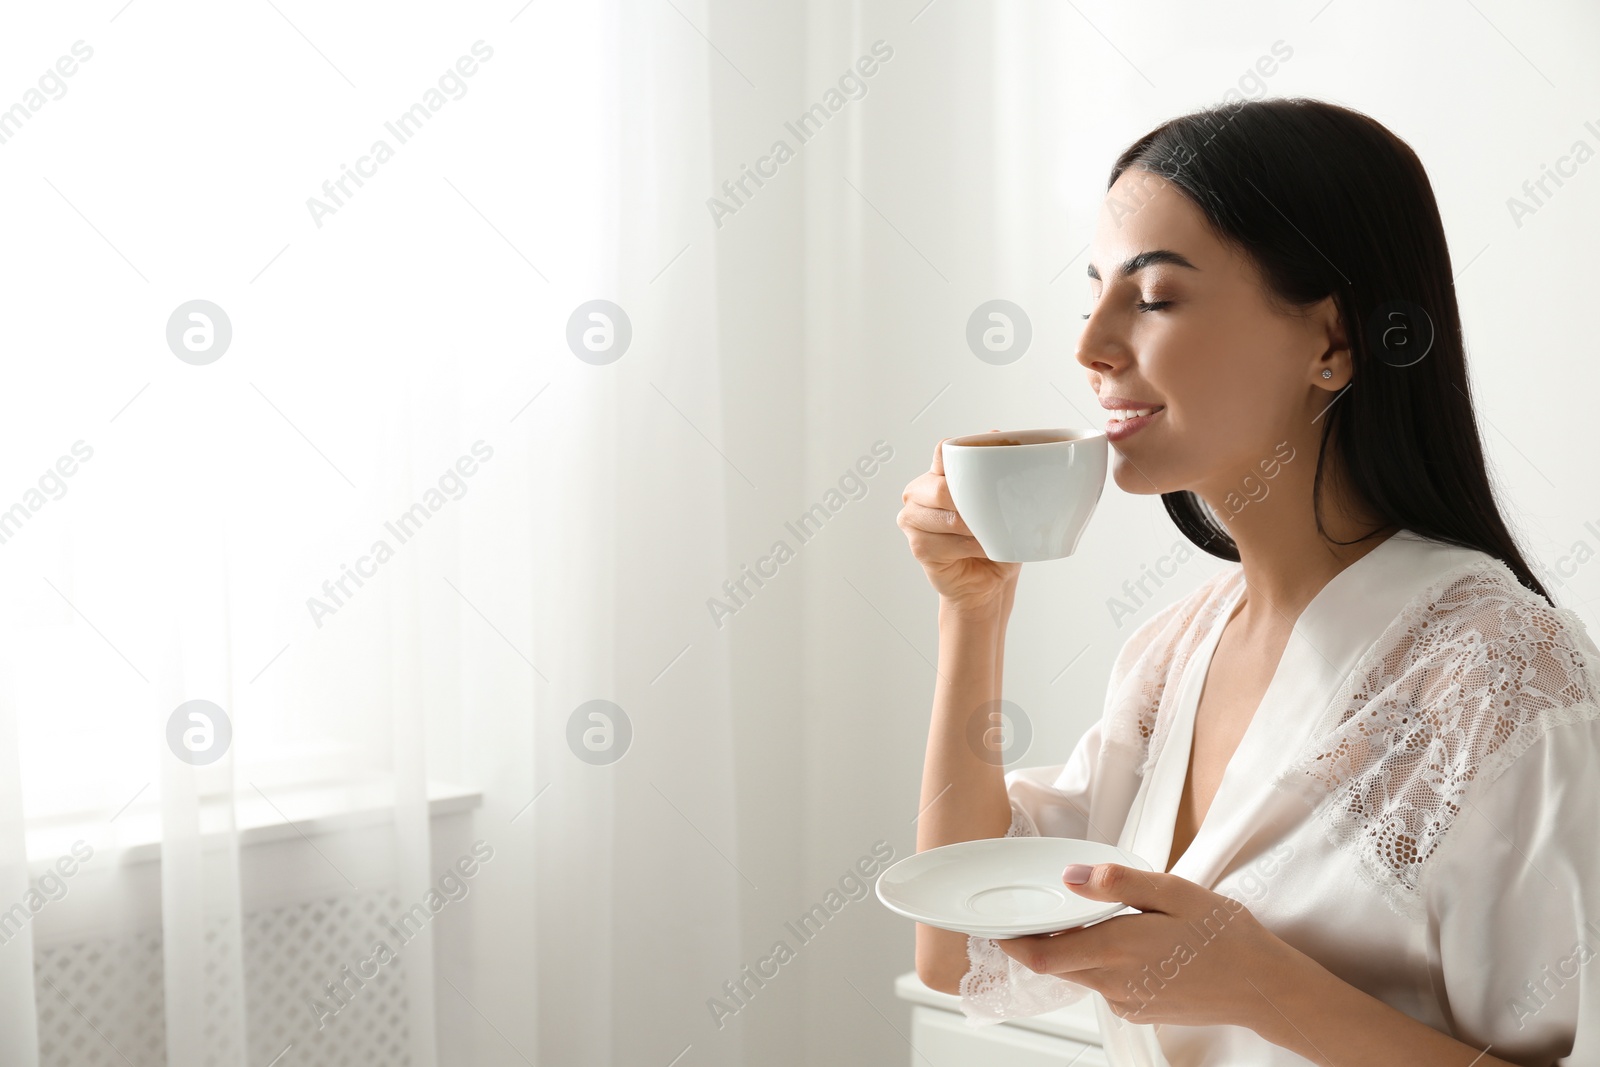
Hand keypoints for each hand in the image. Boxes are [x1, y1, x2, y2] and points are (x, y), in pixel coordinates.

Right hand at [896, 435, 1020, 611]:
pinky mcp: (917, 546)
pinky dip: (970, 548)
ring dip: (976, 530)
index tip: (985, 468)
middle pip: (941, 487)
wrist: (989, 582)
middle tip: (995, 515)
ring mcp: (913, 519)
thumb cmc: (995, 540)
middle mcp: (919, 492)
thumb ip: (998, 471)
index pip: (943, 452)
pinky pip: (947, 543)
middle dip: (972, 504)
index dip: (960, 458)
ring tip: (990, 536)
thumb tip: (999, 434)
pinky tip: (980, 550)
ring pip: (947, 517)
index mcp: (938, 474)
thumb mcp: (1004, 503)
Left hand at [996, 863, 1309, 1030]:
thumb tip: (1071, 877)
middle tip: (1038, 910)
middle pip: (1055, 964)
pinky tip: (1125, 941)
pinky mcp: (1140, 1010)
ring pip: (1079, 974)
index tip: (997, 924)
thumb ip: (1118, 883)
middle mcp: (1114, 982)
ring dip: (1072, 949)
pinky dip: (1099, 962)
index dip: (1012, 941)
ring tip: (1090, 917)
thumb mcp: (1174, 892)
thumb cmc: (1224, 935)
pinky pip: (1104, 985)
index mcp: (1116, 949)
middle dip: (1039, 940)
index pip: (1042, 954)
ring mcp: (1126, 1001)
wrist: (1263, 987)